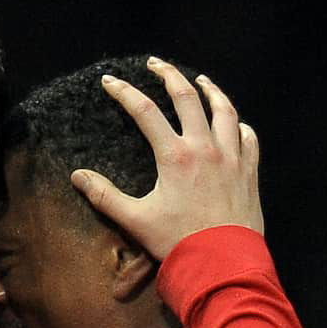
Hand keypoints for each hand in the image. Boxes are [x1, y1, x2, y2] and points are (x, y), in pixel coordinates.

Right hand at [70, 56, 261, 259]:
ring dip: (211, 91)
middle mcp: (204, 148)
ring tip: (201, 80)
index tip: (109, 81)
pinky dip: (239, 125)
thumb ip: (105, 196)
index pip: (145, 111)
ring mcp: (231, 157)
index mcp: (175, 156)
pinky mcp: (248, 172)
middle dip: (169, 75)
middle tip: (155, 64)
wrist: (224, 264)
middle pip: (187, 97)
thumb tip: (78, 176)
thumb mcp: (136, 220)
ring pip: (223, 111)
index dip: (124, 92)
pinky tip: (234, 122)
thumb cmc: (179, 242)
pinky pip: (248, 138)